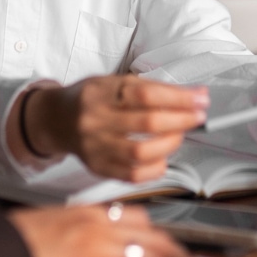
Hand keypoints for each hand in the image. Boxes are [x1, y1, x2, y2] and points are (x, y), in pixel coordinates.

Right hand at [8, 203, 213, 256]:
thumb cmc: (7, 244)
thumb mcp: (43, 231)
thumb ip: (71, 237)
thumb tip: (81, 254)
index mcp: (85, 213)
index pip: (136, 220)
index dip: (162, 237)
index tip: (175, 248)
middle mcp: (97, 224)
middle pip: (155, 237)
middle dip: (182, 255)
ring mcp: (98, 245)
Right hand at [21, 76, 207, 181]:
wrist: (56, 119)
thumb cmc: (92, 98)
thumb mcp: (116, 82)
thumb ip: (152, 89)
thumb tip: (194, 95)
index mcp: (102, 92)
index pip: (147, 94)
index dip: (179, 98)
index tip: (200, 99)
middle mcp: (96, 119)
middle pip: (147, 123)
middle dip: (181, 120)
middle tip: (197, 117)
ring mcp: (95, 146)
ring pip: (140, 152)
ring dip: (169, 144)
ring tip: (178, 136)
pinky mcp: (97, 167)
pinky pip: (132, 175)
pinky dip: (154, 168)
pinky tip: (162, 158)